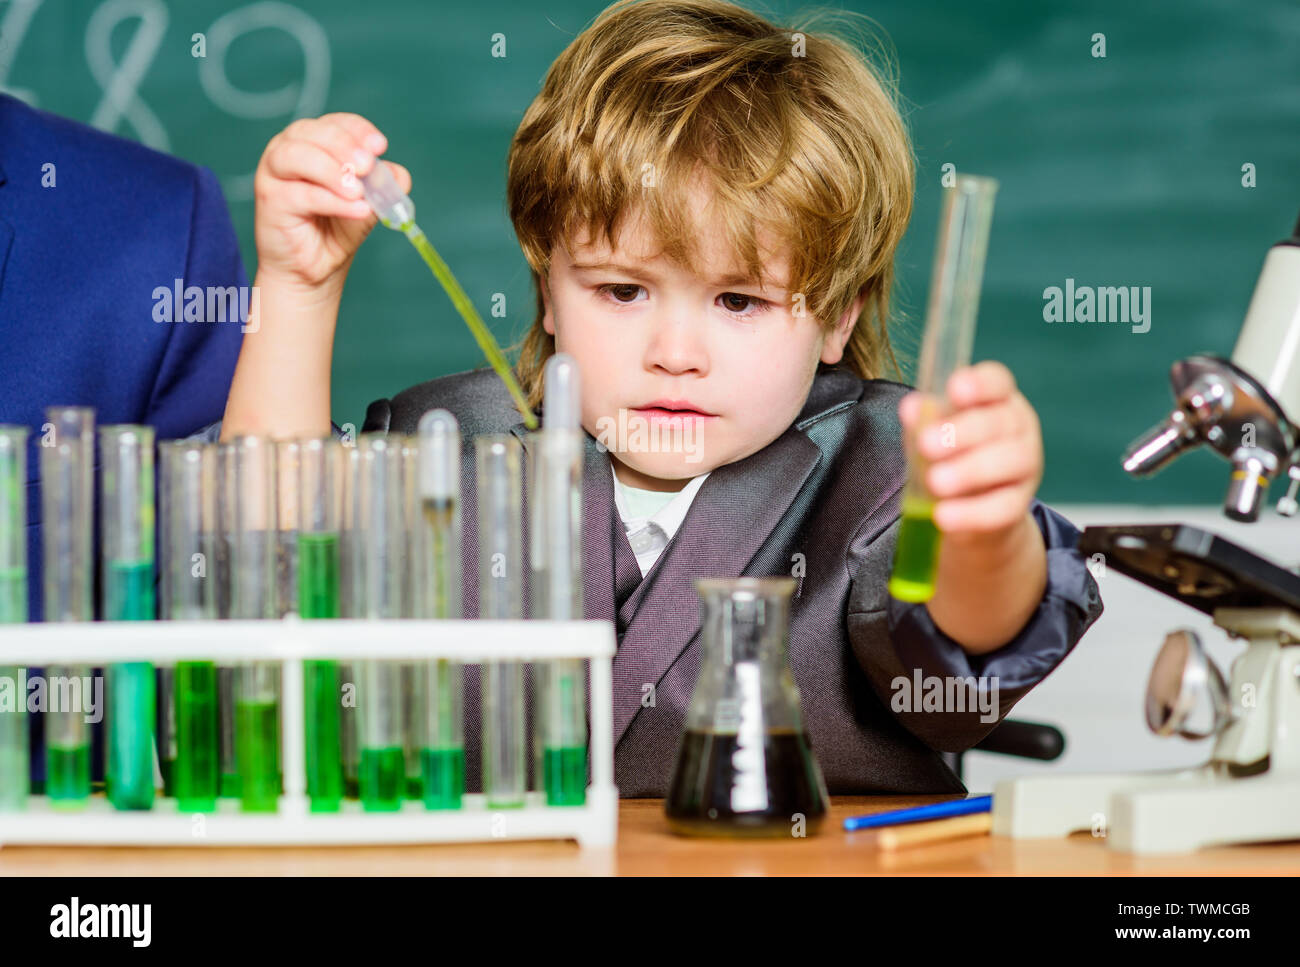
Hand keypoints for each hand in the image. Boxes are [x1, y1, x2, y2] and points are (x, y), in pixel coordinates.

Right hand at [252, 112, 410, 292]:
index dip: (358, 131)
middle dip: (344, 146)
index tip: (380, 146)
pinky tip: (357, 210)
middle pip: (313, 132)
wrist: (315, 268)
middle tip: (368, 166)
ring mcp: (274, 172)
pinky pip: (301, 194)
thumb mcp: (369, 203)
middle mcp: (289, 149)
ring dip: (332, 170)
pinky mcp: (269, 199)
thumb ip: (383, 186)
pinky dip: (332, 201)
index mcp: (314, 141)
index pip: (335, 123)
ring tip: (358, 192)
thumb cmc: (337, 229)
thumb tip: (398, 175)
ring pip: (298, 156)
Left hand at [898, 361, 1042, 541]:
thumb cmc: (947, 456)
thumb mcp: (931, 434)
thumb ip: (922, 420)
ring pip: (1008, 462)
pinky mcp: (1019, 505)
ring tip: (935, 481)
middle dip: (962, 432)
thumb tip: (911, 407)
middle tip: (927, 444)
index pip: (997, 382)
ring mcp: (1025, 466)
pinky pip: (1001, 508)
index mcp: (996, 400)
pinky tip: (943, 515)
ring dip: (969, 471)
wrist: (964, 509)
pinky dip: (971, 512)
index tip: (955, 390)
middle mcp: (1018, 428)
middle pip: (1000, 422)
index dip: (980, 384)